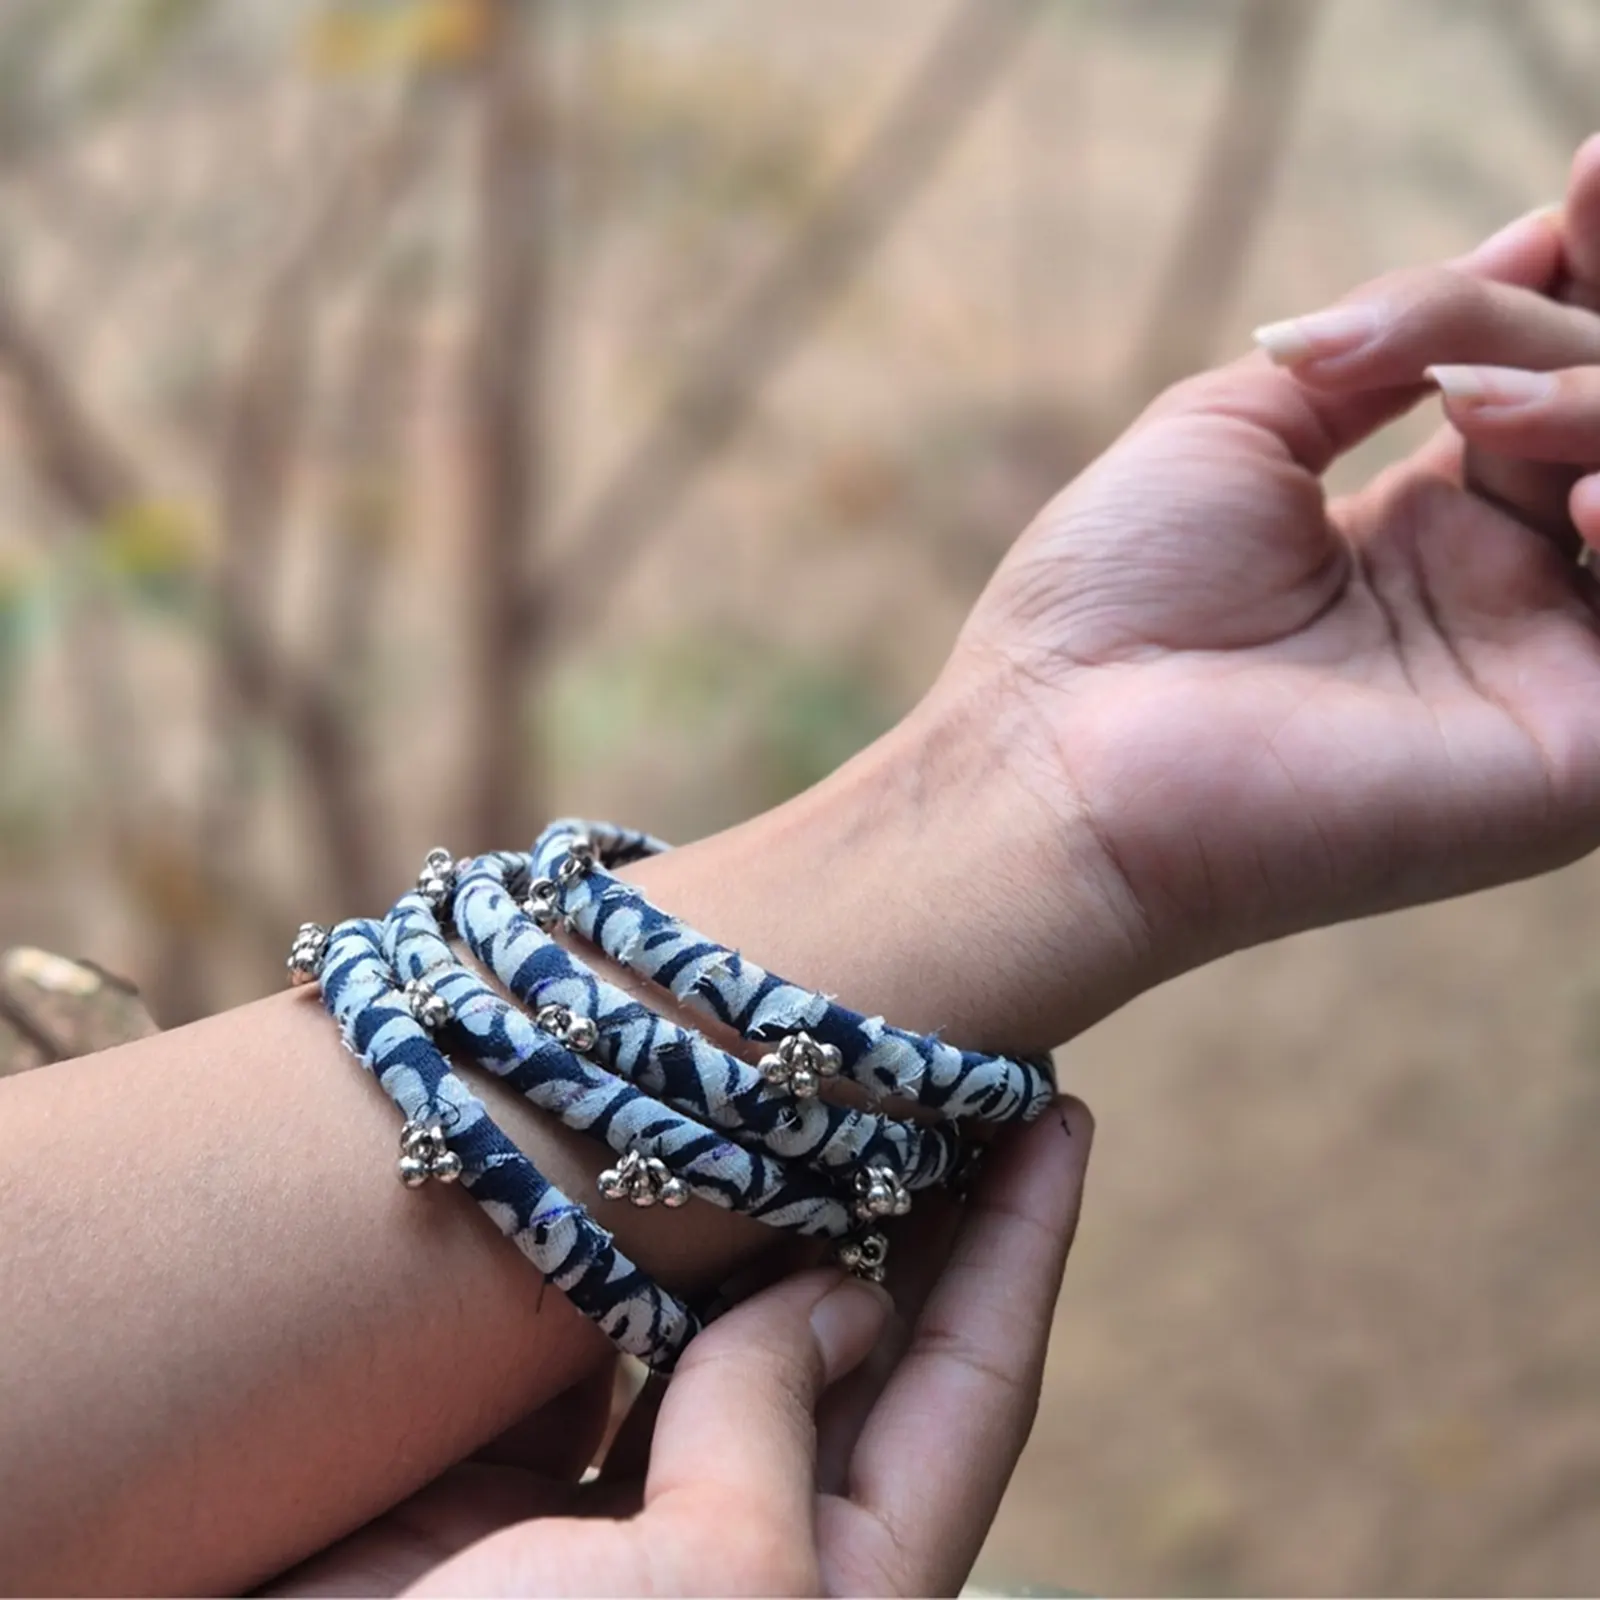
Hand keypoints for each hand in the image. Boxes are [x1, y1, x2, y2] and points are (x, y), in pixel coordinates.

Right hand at [262, 1100, 1093, 1597]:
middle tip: (934, 1061)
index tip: (1058, 1108)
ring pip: (716, 1324)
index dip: (1022, 1243)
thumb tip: (834, 1304)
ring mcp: (610, 1518)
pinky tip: (629, 1156)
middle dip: (903, 1205)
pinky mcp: (489, 1486)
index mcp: (834, 1595)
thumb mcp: (708, 1594)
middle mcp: (737, 1552)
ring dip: (751, 1209)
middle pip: (858, 1342)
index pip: (968, 1387)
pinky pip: (583, 1336)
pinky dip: (609, 1249)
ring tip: (791, 1077)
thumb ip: (774, 1431)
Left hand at [931, 140, 1599, 1023]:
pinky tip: (1579, 490)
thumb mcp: (1240, 428)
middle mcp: (1503, 598)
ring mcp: (1546, 674)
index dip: (1581, 279)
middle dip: (1554, 336)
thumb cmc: (1108, 607)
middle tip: (1456, 360)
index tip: (1583, 185)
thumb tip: (1529, 240)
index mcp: (1427, 534)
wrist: (1057, 763)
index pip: (1556, 377)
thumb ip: (1393, 343)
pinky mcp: (1577, 755)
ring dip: (1596, 405)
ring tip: (1474, 408)